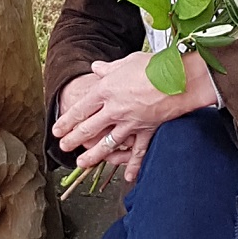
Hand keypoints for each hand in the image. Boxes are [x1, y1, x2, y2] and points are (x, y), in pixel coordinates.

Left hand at [52, 49, 218, 184]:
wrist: (180, 77)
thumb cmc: (154, 66)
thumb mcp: (127, 61)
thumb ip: (110, 68)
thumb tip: (96, 67)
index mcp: (106, 90)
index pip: (80, 109)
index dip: (66, 121)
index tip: (57, 130)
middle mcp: (114, 109)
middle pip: (88, 128)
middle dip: (73, 139)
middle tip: (63, 147)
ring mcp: (130, 123)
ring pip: (107, 144)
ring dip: (93, 155)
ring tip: (82, 163)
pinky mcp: (147, 131)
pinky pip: (138, 152)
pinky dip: (133, 165)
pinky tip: (127, 177)